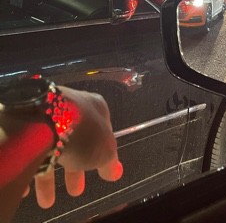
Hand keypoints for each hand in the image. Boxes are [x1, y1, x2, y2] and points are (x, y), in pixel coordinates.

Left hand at [33, 87, 122, 208]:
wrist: (40, 119)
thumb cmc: (82, 133)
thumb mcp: (104, 150)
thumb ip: (110, 161)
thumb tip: (115, 171)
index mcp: (96, 107)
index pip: (103, 130)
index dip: (102, 151)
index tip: (100, 170)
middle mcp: (74, 107)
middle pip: (77, 142)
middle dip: (75, 170)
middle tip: (75, 191)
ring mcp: (49, 114)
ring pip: (52, 148)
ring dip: (50, 177)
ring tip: (47, 200)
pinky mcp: (28, 123)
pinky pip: (31, 149)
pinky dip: (32, 167)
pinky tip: (29, 186)